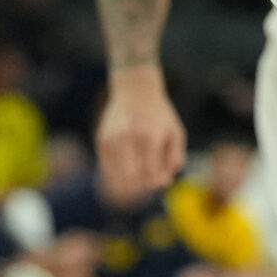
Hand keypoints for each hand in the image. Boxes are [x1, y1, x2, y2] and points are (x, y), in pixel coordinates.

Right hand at [97, 66, 187, 196]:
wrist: (135, 89)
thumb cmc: (159, 115)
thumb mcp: (175, 133)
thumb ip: (174, 159)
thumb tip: (164, 182)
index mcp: (150, 137)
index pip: (150, 174)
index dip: (157, 182)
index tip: (162, 177)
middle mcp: (128, 138)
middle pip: (131, 180)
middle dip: (142, 186)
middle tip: (149, 179)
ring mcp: (111, 139)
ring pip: (115, 178)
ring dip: (128, 183)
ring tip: (139, 174)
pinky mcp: (101, 140)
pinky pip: (106, 169)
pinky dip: (116, 175)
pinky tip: (128, 166)